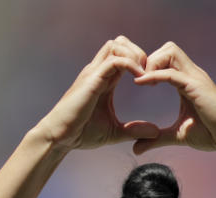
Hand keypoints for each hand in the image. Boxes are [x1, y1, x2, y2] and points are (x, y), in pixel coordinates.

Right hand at [35, 36, 158, 150]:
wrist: (59, 138)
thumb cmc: (81, 133)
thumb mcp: (115, 132)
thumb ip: (134, 130)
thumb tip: (156, 132)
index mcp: (104, 79)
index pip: (123, 55)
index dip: (140, 62)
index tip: (152, 81)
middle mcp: (98, 71)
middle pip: (120, 42)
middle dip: (139, 52)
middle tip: (149, 73)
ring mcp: (94, 73)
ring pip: (117, 45)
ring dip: (135, 55)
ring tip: (145, 75)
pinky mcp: (91, 80)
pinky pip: (114, 60)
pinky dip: (130, 64)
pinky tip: (140, 79)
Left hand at [131, 42, 215, 154]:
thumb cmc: (211, 135)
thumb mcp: (177, 135)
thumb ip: (156, 139)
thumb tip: (135, 148)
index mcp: (188, 81)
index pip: (167, 59)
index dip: (150, 65)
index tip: (137, 81)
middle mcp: (192, 75)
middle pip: (168, 48)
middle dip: (149, 58)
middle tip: (138, 78)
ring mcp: (195, 78)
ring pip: (169, 52)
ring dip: (152, 62)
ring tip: (140, 80)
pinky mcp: (196, 87)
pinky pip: (171, 73)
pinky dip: (154, 75)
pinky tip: (141, 83)